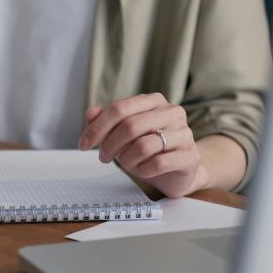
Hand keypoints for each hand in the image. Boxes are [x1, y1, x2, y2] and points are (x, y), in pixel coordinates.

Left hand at [78, 93, 209, 197]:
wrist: (178, 171)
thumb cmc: (148, 149)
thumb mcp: (123, 134)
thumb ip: (106, 121)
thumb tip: (90, 113)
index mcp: (154, 101)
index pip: (119, 108)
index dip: (97, 127)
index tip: (83, 144)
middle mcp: (172, 112)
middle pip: (130, 126)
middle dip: (109, 145)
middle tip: (104, 157)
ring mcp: (184, 134)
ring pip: (143, 146)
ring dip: (127, 159)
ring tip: (127, 163)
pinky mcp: (190, 156)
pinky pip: (158, 163)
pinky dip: (143, 170)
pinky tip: (143, 170)